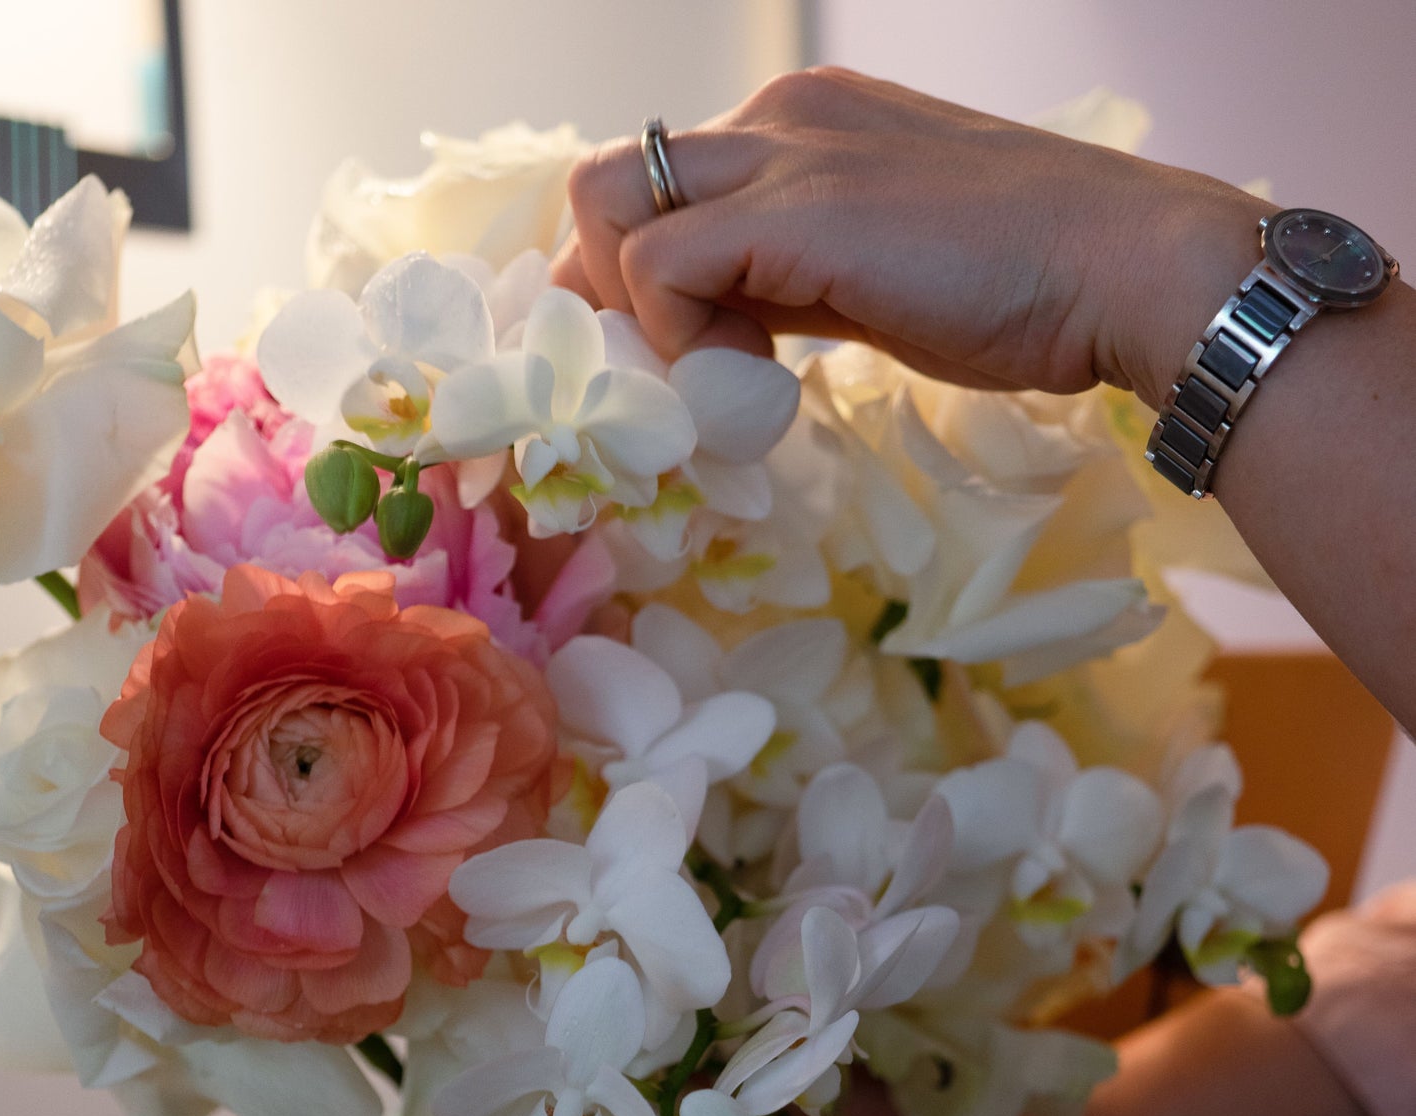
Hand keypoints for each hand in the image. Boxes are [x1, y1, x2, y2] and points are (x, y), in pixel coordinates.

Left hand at [554, 67, 1262, 405]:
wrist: (1122, 270)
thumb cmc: (1019, 287)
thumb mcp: (872, 279)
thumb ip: (788, 288)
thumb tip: (721, 336)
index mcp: (799, 124)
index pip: (658, 186)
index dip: (635, 278)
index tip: (668, 359)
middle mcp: (777, 118)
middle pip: (610, 184)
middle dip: (606, 291)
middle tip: (665, 375)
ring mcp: (784, 153)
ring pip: (612, 208)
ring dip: (639, 316)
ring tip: (719, 384)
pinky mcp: (794, 211)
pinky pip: (662, 268)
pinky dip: (680, 339)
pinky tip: (751, 384)